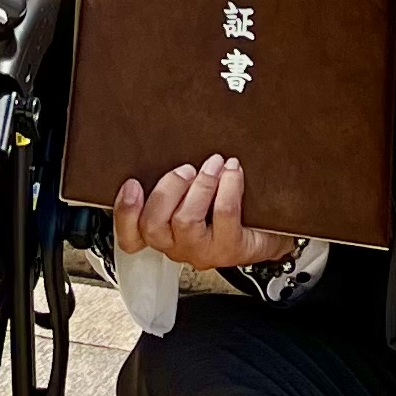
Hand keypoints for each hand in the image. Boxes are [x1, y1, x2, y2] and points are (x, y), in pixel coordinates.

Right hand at [113, 154, 297, 273]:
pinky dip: (228, 187)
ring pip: (185, 221)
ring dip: (201, 185)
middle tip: (186, 169)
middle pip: (153, 225)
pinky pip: (223, 215)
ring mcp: (203, 251)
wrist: (270, 227)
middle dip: (168, 189)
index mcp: (164, 231)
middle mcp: (179, 246)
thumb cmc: (228, 205)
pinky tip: (233, 172)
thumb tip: (161, 144)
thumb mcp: (194, 188)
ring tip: (214, 165)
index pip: (130, 236)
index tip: (133, 183)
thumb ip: (175, 177)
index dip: (125, 212)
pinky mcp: (231, 249)